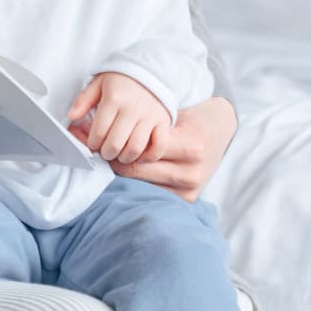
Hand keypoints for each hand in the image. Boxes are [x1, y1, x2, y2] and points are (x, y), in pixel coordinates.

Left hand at [67, 72, 170, 165]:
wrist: (150, 69)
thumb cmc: (121, 79)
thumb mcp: (98, 83)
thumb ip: (83, 100)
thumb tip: (70, 117)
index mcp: (113, 99)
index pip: (99, 132)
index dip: (93, 143)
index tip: (93, 143)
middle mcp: (132, 109)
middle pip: (116, 144)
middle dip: (106, 153)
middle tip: (105, 151)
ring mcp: (149, 116)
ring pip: (135, 148)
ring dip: (124, 157)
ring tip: (119, 154)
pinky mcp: (163, 122)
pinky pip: (158, 147)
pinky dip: (149, 156)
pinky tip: (140, 154)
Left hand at [85, 95, 236, 201]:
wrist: (222, 130)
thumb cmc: (192, 116)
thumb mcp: (170, 109)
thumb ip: (141, 118)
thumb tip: (92, 120)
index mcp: (189, 145)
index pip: (139, 147)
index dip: (111, 140)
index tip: (88, 135)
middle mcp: (191, 170)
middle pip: (136, 168)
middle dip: (110, 157)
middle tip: (89, 147)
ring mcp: (190, 189)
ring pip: (139, 183)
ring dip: (118, 171)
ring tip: (101, 157)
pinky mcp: (187, 200)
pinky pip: (150, 193)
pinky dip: (133, 182)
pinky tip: (121, 170)